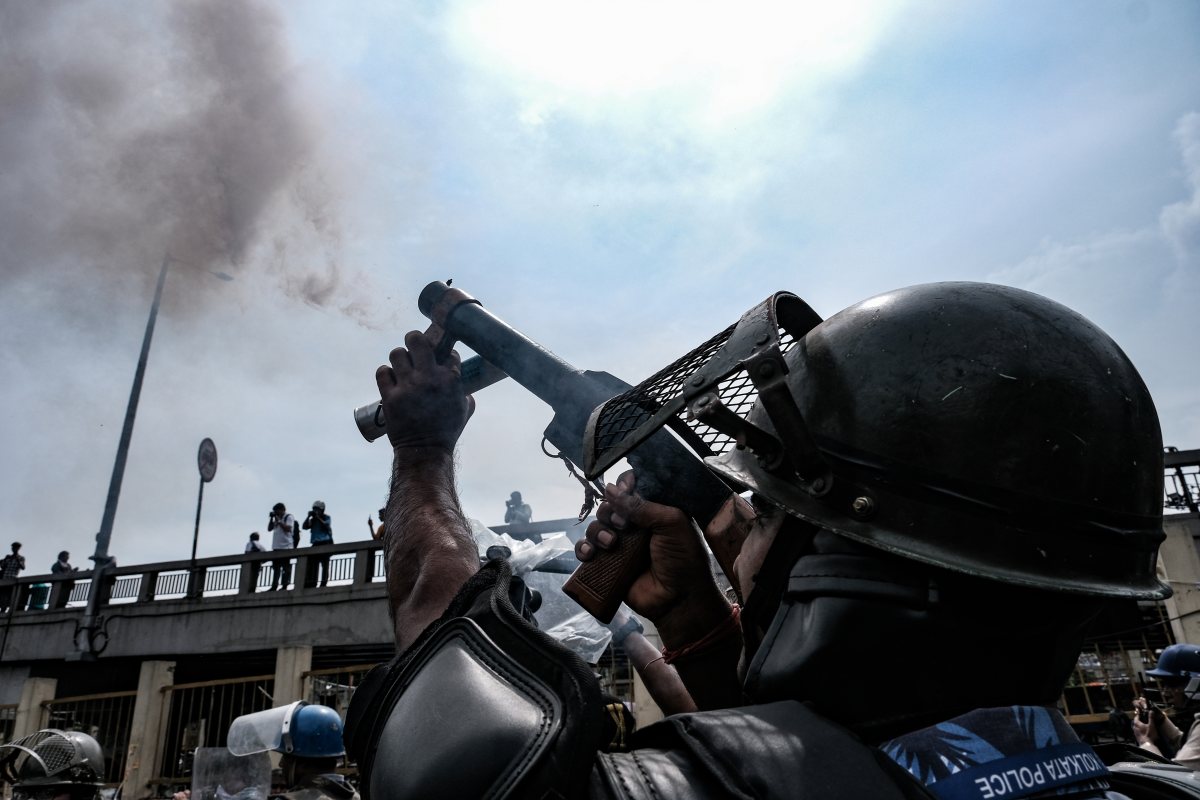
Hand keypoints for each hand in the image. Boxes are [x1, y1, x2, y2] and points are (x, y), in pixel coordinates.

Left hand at [376, 330, 474, 450]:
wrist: (425, 450)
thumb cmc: (446, 430)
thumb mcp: (464, 410)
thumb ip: (464, 392)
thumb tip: (462, 384)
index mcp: (450, 379)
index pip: (447, 351)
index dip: (444, 353)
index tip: (441, 359)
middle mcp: (428, 378)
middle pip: (416, 340)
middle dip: (415, 340)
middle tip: (415, 347)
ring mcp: (407, 386)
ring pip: (396, 353)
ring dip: (399, 358)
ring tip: (402, 367)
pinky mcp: (390, 396)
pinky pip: (382, 372)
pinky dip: (386, 373)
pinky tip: (391, 379)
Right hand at [575, 471, 727, 646]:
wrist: (679, 599)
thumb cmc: (683, 559)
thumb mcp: (671, 523)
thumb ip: (642, 506)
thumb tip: (611, 489)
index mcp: (653, 511)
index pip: (631, 489)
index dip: (623, 487)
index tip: (623, 490)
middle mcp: (635, 525)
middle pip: (609, 506)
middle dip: (610, 512)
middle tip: (623, 525)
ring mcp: (620, 545)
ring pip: (596, 526)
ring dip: (598, 531)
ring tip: (611, 544)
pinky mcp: (609, 563)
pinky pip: (586, 550)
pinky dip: (583, 548)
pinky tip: (591, 554)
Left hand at [1132, 697, 1158, 744]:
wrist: (1147, 745)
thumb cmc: (1149, 735)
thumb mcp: (1151, 725)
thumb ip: (1151, 718)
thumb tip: (1151, 711)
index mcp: (1137, 723)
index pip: (1136, 717)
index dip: (1139, 714)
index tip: (1141, 712)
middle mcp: (1134, 727)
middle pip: (1136, 722)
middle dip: (1140, 720)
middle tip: (1144, 719)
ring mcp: (1135, 733)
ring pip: (1137, 727)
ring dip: (1140, 725)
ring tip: (1145, 725)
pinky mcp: (1137, 737)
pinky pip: (1138, 731)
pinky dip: (1141, 730)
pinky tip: (1145, 732)